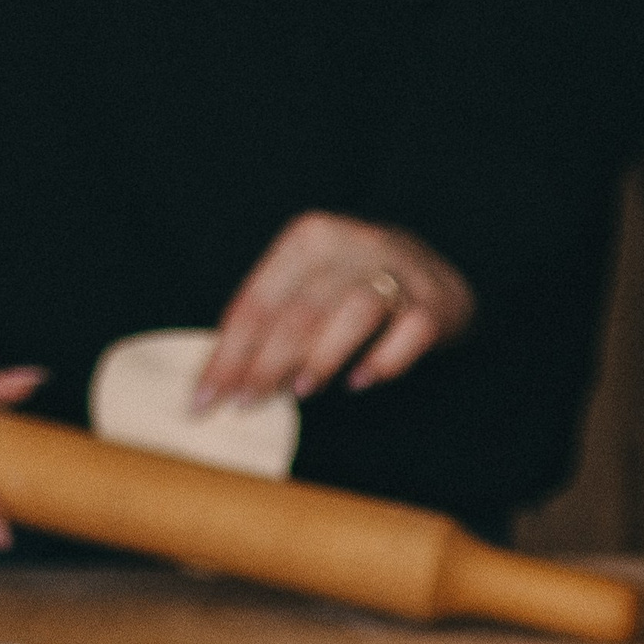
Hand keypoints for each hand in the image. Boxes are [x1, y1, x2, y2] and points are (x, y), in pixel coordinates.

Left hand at [197, 212, 473, 407]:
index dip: (229, 354)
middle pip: (301, 310)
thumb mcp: (308, 288)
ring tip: (301, 392)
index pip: (258, 302)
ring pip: (355, 311)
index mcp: (310, 238)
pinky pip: (410, 331)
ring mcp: (400, 271)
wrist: (437, 278)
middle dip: (267, 363)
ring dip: (323, 355)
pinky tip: (359, 381)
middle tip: (245, 404)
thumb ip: (270, 324)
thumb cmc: (353, 289)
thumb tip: (219, 382)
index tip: (205, 399)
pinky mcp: (435, 303)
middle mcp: (354, 245)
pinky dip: (383, 359)